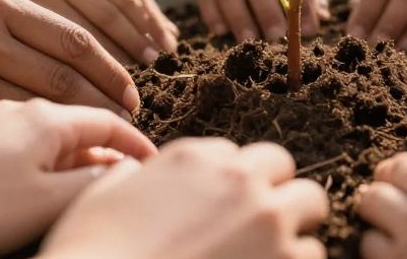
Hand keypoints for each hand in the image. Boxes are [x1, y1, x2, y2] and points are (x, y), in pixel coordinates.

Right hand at [0, 0, 139, 135]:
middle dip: (105, 104)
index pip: (75, 39)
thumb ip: (22, 22)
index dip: (112, 69)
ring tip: (100, 142)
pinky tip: (49, 154)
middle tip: (129, 121)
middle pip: (64, 77)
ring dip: (74, 130)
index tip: (133, 91)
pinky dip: (28, 145)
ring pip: (34, 108)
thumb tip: (88, 54)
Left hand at [0, 99, 155, 258]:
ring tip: (95, 148)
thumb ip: (90, 182)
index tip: (153, 160)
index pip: (105, 114)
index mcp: (41, 116)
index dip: (134, 138)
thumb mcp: (38, 205)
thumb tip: (126, 168)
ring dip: (79, 116)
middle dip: (112, 118)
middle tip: (133, 150)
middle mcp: (16, 100)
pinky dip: (46, 123)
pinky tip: (42, 148)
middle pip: (81, 96)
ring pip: (49, 100)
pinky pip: (19, 108)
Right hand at [43, 138, 327, 258]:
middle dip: (272, 193)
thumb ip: (135, 175)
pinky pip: (314, 254)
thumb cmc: (92, 253)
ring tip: (263, 255)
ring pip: (310, 206)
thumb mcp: (104, 196)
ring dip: (292, 229)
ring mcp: (267, 220)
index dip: (228, 186)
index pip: (236, 157)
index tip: (217, 213)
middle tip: (255, 229)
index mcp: (194, 158)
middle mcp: (237, 179)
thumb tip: (141, 172)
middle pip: (283, 168)